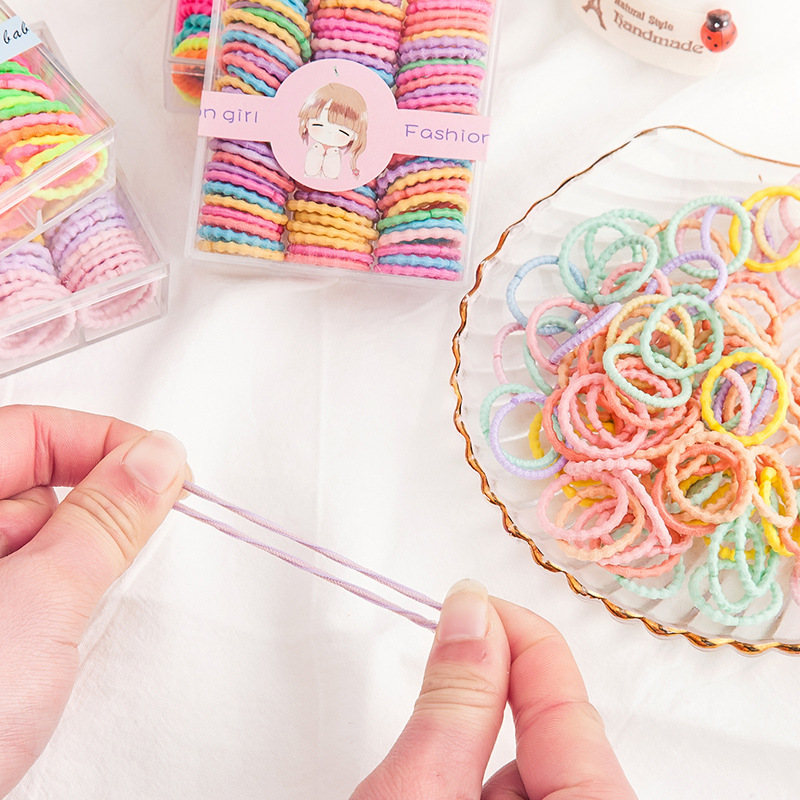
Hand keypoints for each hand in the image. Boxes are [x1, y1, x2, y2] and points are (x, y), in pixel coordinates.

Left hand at [0, 405, 187, 796]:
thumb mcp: (39, 605)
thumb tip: (158, 459)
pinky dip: (59, 599)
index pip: (30, 431)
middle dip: (90, 512)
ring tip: (58, 626)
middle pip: (33, 482)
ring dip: (74, 566)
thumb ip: (106, 519)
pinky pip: (32, 583)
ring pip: (38, 539)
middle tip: (116, 557)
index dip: (105, 441)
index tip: (165, 469)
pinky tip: (48, 645)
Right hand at [351, 580, 637, 799]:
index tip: (465, 600)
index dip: (515, 633)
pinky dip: (476, 795)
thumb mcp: (421, 793)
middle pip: (549, 743)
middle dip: (482, 714)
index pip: (567, 697)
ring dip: (473, 771)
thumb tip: (470, 608)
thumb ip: (453, 701)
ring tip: (418, 792)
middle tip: (422, 719)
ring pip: (532, 783)